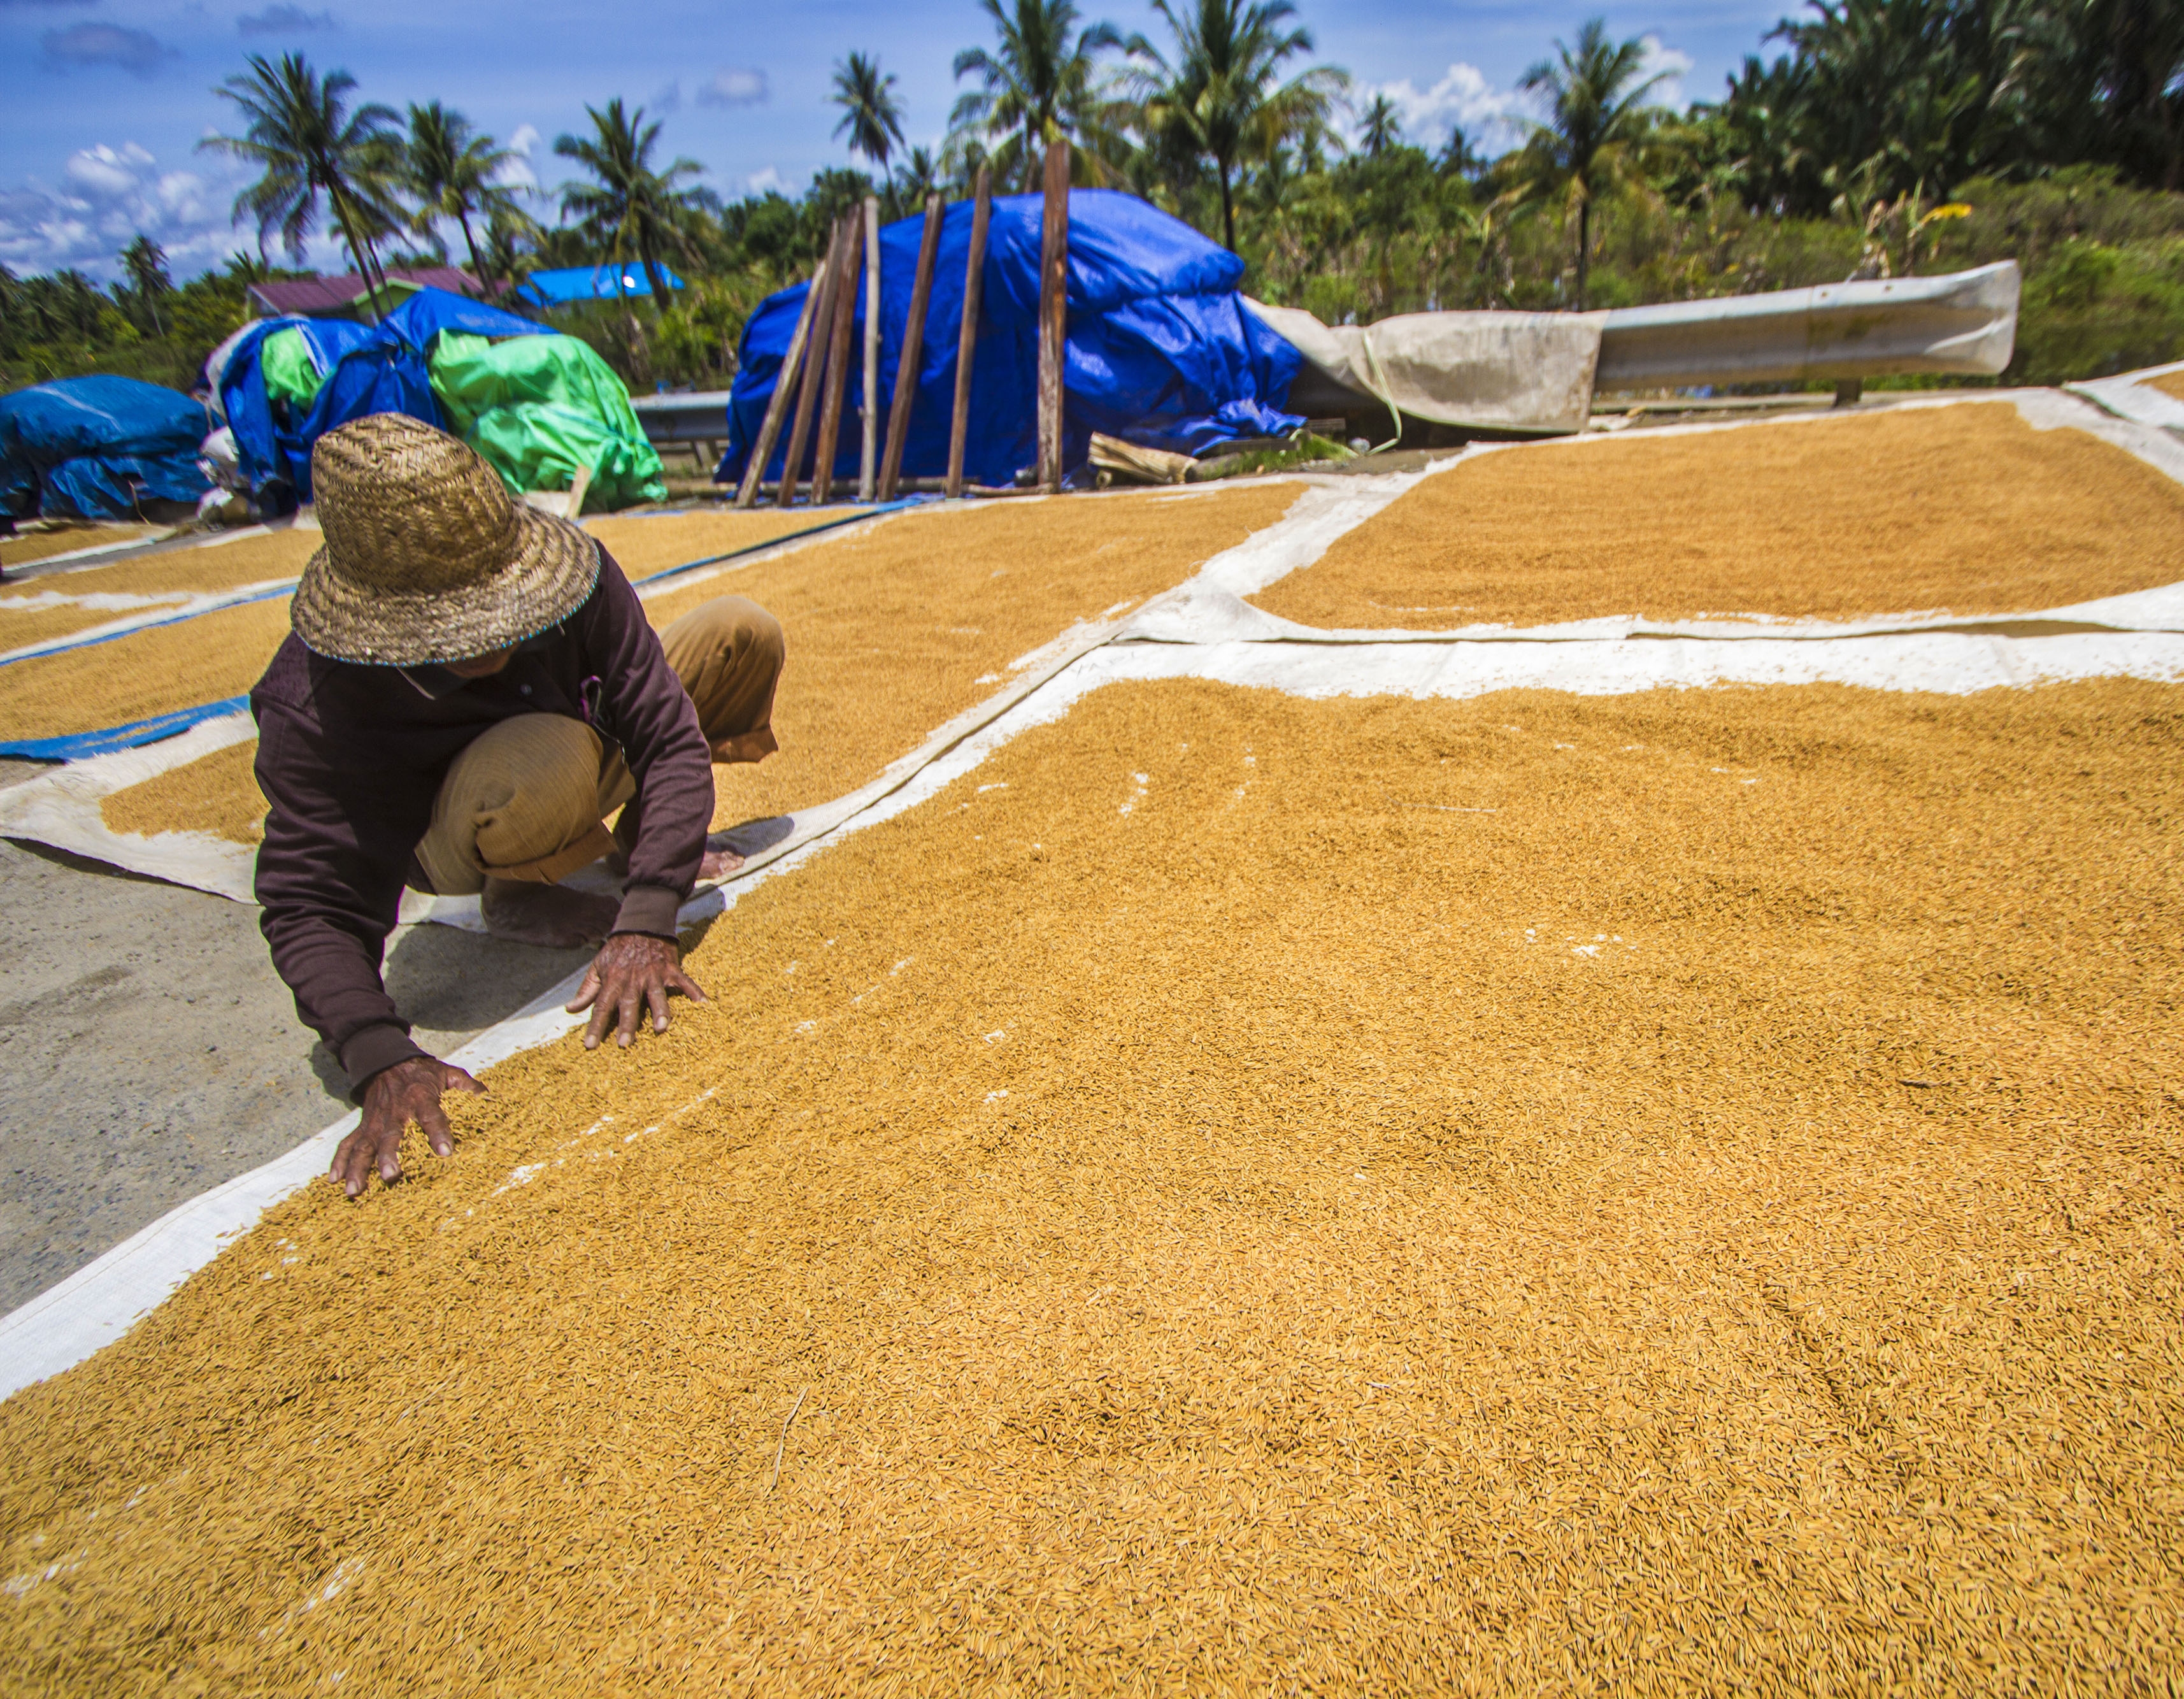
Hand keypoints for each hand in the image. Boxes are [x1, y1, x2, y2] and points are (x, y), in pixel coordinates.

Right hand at [334, 1055, 484, 1196]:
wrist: (388, 1061)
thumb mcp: (446, 1072)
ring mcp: (375, 1121)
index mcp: (420, 1098)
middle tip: (391, 1176)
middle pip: (391, 1136)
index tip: (445, 1152)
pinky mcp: (363, 1126)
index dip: (438, 1133)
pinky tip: (334, 1180)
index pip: (431, 1116)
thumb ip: (466, 1085)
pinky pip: (347, 1144)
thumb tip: (487, 1096)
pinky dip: (339, 1161)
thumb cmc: (422, 1073)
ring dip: (357, 1168)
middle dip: (389, 1156)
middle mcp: (395, 1112)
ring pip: (364, 1146)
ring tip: (354, 1190)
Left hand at [566, 932, 706, 1049]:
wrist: (641, 925)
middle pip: (629, 1004)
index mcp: (613, 981)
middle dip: (627, 1024)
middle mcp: (632, 979)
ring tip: (660, 1028)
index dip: (596, 1026)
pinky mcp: (671, 969)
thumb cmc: (617, 950)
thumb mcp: (597, 967)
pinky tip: (703, 1004)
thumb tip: (571, 1010)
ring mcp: (653, 974)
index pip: (601, 1007)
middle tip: (624, 1043)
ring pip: (656, 995)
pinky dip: (694, 992)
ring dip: (659, 1011)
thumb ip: (586, 990)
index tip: (590, 1045)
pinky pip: (684, 982)